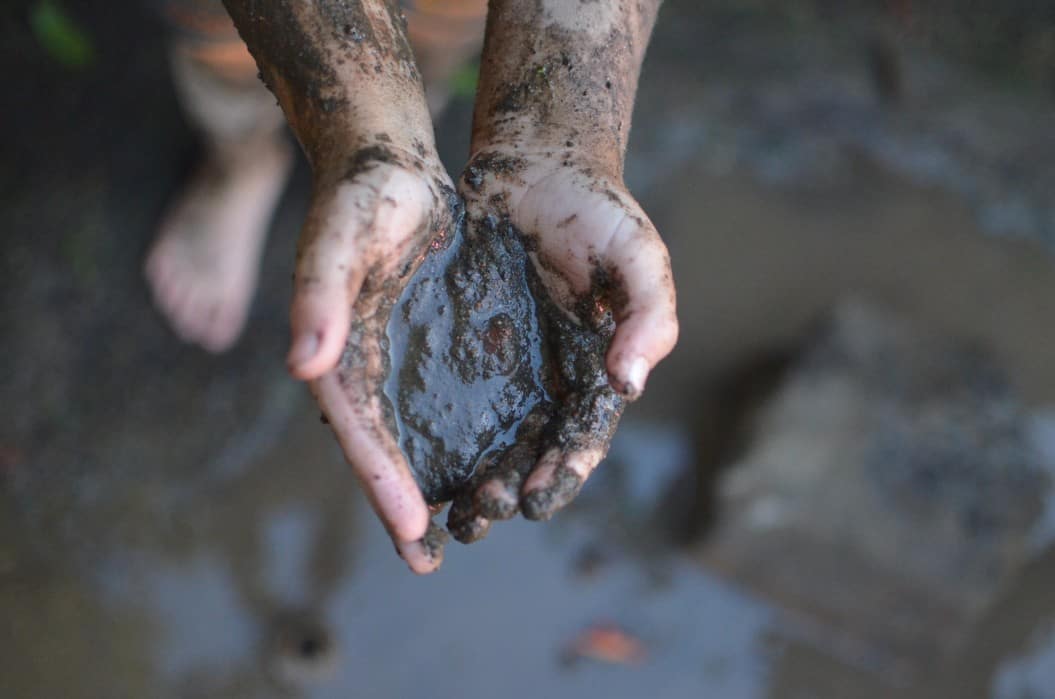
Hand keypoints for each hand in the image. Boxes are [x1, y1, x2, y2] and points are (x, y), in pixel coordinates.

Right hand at [287, 143, 454, 573]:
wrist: (392, 168)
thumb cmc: (361, 196)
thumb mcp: (338, 235)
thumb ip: (316, 294)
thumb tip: (301, 365)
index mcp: (336, 351)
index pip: (355, 427)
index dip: (377, 478)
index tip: (409, 525)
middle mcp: (365, 366)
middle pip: (380, 447)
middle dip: (400, 503)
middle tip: (426, 559)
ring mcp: (398, 359)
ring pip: (414, 434)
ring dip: (434, 480)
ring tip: (462, 529)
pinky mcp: (431, 345)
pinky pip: (447, 400)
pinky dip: (464, 436)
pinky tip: (490, 462)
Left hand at [446, 147, 677, 540]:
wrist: (538, 162)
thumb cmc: (598, 210)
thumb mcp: (638, 257)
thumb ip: (648, 318)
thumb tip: (629, 386)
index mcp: (597, 368)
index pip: (583, 437)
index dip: (562, 473)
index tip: (535, 499)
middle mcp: (551, 377)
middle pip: (530, 450)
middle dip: (508, 488)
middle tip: (478, 516)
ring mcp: (507, 363)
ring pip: (488, 435)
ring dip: (470, 475)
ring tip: (447, 508)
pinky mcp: (466, 342)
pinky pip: (449, 392)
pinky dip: (436, 428)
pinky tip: (409, 453)